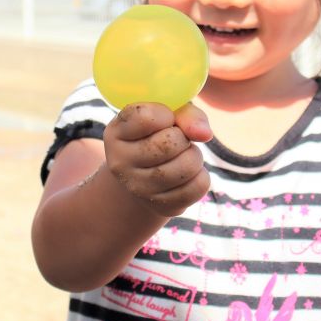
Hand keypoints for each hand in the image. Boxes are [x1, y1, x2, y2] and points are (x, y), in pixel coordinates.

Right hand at [103, 102, 211, 216]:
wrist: (144, 175)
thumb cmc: (156, 134)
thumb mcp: (165, 115)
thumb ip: (186, 114)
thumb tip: (204, 134)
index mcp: (115, 134)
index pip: (145, 118)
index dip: (165, 114)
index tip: (164, 119)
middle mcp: (120, 163)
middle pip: (169, 143)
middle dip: (183, 136)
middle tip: (177, 139)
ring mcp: (138, 189)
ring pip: (187, 166)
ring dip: (195, 156)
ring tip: (184, 155)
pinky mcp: (160, 206)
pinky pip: (197, 187)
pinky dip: (201, 176)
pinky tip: (188, 174)